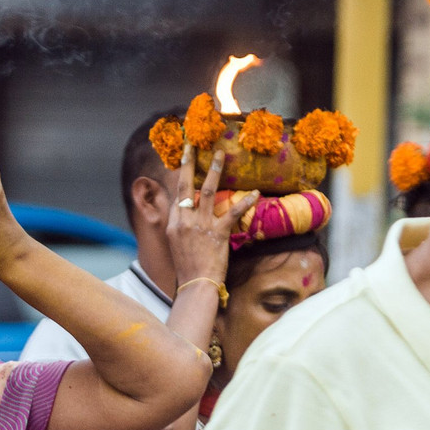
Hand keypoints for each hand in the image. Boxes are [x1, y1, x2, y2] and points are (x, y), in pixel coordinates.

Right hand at [167, 146, 260, 290]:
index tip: (185, 160)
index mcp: (173, 223)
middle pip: (185, 185)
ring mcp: (201, 225)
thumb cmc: (188, 267)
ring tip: (220, 156)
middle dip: (188, 163)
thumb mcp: (176, 244)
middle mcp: (184, 220)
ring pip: (208, 191)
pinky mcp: (218, 233)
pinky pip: (233, 212)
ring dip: (214, 171)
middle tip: (192, 145)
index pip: (178, 194)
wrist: (196, 284)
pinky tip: (255, 192)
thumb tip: (184, 211)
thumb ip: (179, 226)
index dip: (182, 177)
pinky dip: (245, 201)